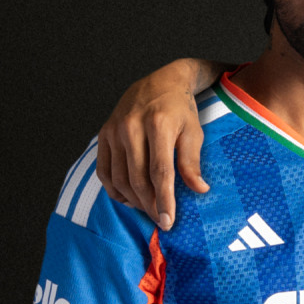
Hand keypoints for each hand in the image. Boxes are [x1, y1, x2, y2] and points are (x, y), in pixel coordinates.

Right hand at [96, 60, 209, 228]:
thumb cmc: (181, 109)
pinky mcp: (104, 134)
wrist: (160, 82)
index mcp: (158, 124)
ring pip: (119, 178)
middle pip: (137, 179)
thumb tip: (199, 189)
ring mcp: (114, 130)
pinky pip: (104, 171)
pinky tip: (129, 198)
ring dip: (133, 200)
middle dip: (150, 205)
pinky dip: (115, 189)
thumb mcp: (194, 131)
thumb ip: (192, 161)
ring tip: (149, 209)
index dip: (164, 200)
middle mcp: (131, 127)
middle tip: (162, 220)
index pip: (160, 171)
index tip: (169, 221)